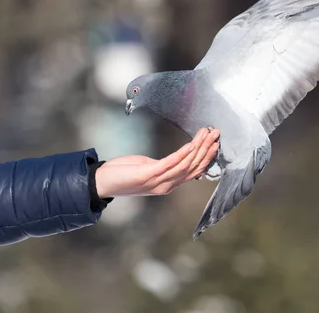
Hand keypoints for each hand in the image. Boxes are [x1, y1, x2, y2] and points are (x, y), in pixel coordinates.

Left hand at [95, 128, 219, 196]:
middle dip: (207, 148)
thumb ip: (164, 166)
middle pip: (194, 166)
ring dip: (198, 147)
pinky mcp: (149, 175)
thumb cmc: (123, 174)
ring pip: (186, 164)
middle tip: (216, 133)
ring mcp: (159, 181)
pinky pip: (171, 163)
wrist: (102, 183)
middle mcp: (167, 185)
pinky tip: (190, 143)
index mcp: (169, 184)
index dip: (207, 156)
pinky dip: (182, 153)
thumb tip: (177, 158)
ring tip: (206, 133)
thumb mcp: (148, 169)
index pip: (195, 171)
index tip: (216, 142)